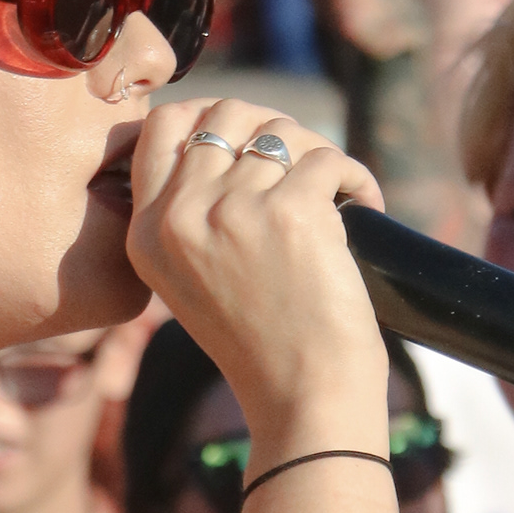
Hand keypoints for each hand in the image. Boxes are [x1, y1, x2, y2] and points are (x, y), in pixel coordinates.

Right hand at [126, 97, 386, 438]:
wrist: (304, 400)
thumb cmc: (261, 346)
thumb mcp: (191, 280)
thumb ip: (190, 212)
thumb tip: (227, 130)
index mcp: (148, 232)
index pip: (162, 125)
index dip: (209, 113)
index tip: (250, 131)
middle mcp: (181, 216)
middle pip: (226, 113)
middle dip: (272, 125)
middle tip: (303, 162)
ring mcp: (235, 210)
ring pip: (282, 131)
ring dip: (320, 155)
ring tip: (340, 194)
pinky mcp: (292, 212)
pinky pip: (329, 157)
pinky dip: (356, 177)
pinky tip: (365, 207)